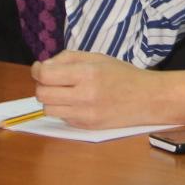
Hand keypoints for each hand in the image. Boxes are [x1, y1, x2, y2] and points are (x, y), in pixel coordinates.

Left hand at [31, 50, 184, 128]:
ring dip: (51, 100)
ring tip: (64, 92)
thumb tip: (44, 67)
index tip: (40, 68)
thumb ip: (68, 59)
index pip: (46, 75)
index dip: (37, 70)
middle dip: (42, 85)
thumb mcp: (97, 57)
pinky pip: (62, 118)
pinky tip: (77, 102)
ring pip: (48, 110)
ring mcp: (85, 115)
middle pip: (42, 95)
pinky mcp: (87, 127)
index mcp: (87, 74)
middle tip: (52, 80)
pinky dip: (64, 109)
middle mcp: (84, 96)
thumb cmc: (122, 74)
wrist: (147, 99)